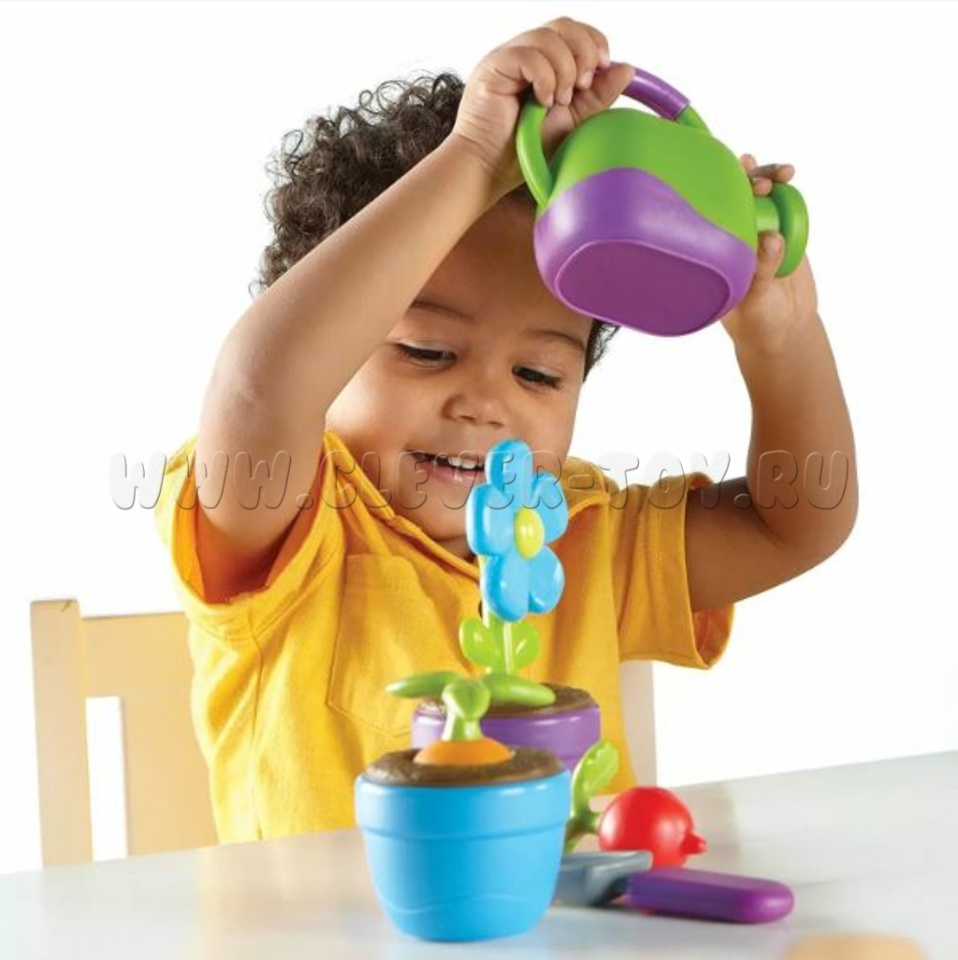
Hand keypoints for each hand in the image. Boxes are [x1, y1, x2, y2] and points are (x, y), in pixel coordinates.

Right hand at [452, 17, 634, 198]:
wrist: (490, 171)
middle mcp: (522, 54)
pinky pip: (528, 55)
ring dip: (564, 70)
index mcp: (540, 62)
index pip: (572, 31)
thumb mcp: (573, 121)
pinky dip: (544, 78)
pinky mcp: (493, 68)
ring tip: (558, 102)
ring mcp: (506, 58)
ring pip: (547, 38)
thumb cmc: (523, 151)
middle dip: (583, 52)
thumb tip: (626, 68)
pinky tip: (542, 102)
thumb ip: (598, 96)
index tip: (602, 68)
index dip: (593, 41)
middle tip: (582, 87)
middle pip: (563, 26)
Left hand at [720, 154, 818, 348]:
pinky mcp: (785, 235)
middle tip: (761, 182)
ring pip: (763, 197)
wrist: (785, 330)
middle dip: (748, 180)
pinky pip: (785, 207)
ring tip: (784, 173)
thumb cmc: (756, 321)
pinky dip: (787, 190)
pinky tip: (789, 177)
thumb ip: (762, 270)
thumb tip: (772, 237)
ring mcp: (760, 234)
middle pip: (736, 198)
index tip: (729, 183)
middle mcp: (735, 239)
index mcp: (715, 252)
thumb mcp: (755, 301)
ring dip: (770, 177)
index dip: (715, 194)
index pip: (710, 217)